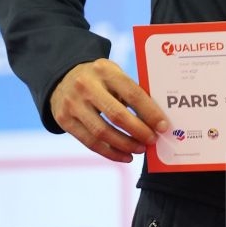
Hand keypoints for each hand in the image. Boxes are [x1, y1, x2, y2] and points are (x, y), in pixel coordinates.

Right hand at [50, 58, 168, 163]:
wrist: (62, 77)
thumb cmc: (99, 79)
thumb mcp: (113, 74)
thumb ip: (130, 92)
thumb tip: (156, 120)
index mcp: (105, 70)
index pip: (132, 94)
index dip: (150, 112)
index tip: (163, 126)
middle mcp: (86, 86)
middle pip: (117, 115)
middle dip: (138, 131)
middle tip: (152, 140)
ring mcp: (73, 104)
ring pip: (102, 132)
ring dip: (125, 145)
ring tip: (140, 149)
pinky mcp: (64, 120)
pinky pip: (90, 142)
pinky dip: (110, 152)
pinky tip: (125, 156)